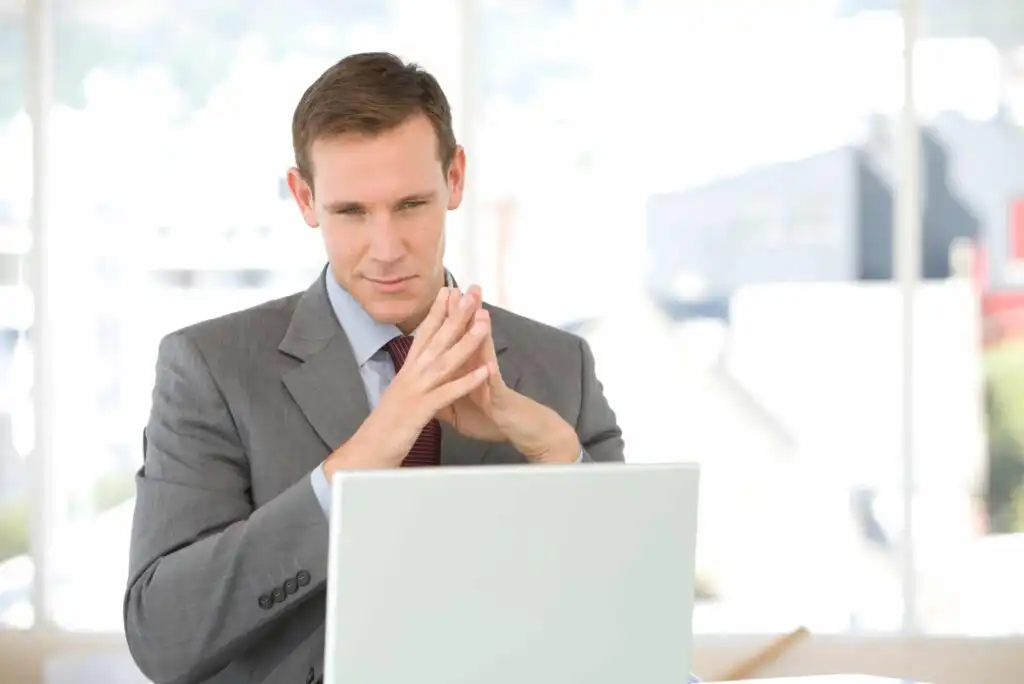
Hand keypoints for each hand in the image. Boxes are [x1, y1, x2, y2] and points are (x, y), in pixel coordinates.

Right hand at [324, 286, 489, 476]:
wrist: (365, 453)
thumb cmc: (383, 429)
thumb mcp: (398, 397)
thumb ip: (409, 381)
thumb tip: (415, 369)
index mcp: (406, 371)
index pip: (424, 334)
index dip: (438, 311)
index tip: (450, 290)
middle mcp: (410, 375)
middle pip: (436, 339)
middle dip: (455, 315)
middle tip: (471, 292)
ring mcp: (415, 391)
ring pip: (445, 360)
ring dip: (466, 341)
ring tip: (484, 323)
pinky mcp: (420, 410)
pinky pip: (448, 393)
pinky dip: (466, 381)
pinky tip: (483, 371)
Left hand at [438, 287, 580, 463]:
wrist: (514, 432)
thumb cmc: (488, 418)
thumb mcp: (457, 407)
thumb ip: (444, 391)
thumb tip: (425, 384)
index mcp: (465, 369)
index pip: (455, 339)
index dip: (448, 319)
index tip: (441, 295)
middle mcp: (479, 369)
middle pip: (471, 337)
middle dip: (466, 314)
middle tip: (464, 288)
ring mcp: (490, 381)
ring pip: (486, 355)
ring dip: (483, 335)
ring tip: (481, 313)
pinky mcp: (499, 398)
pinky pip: (495, 387)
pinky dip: (491, 376)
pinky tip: (490, 365)